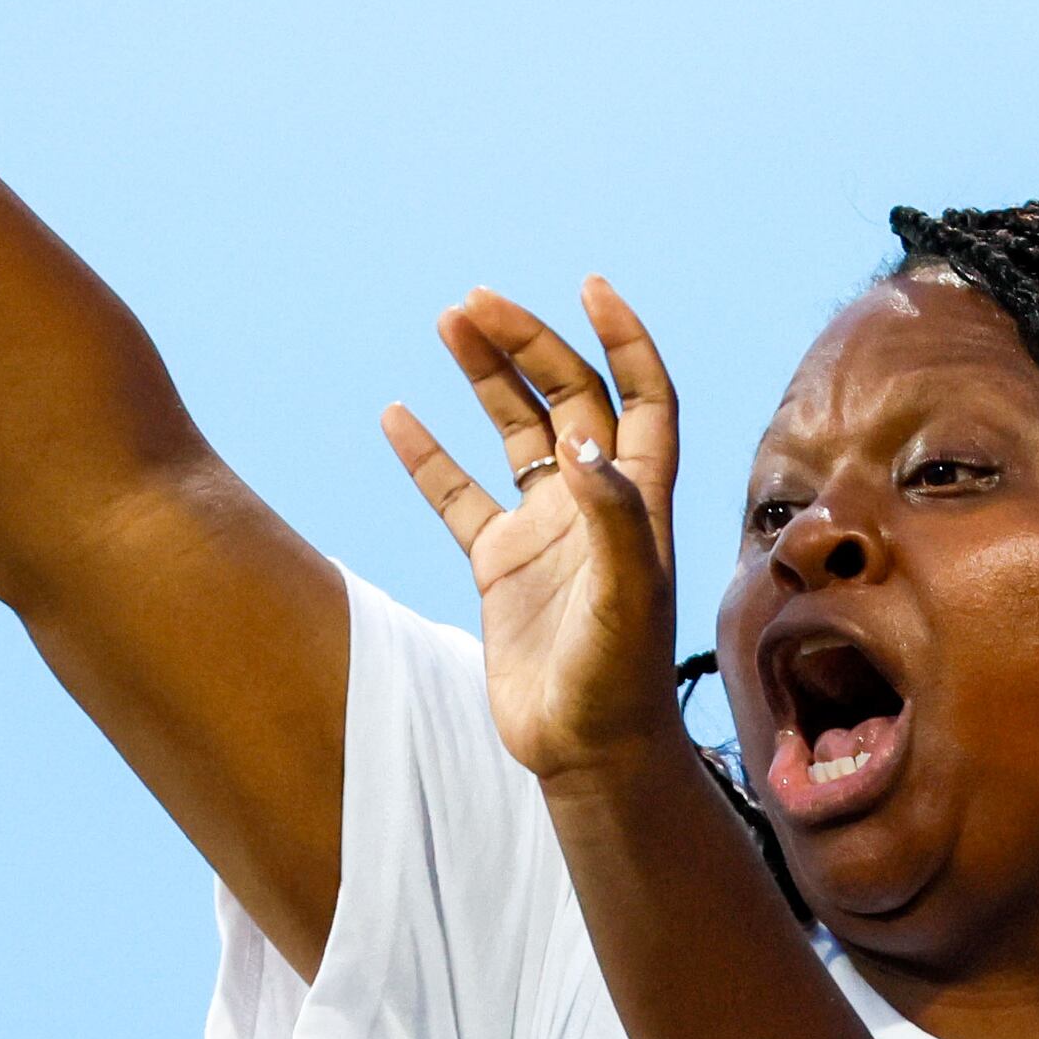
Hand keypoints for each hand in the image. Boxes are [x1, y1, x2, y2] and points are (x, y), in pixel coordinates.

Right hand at [385, 280, 688, 782]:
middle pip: (568, 397)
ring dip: (486, 376)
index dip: (624, 339)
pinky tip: (396, 413)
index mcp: (640, 498)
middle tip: (475, 304)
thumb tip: (583, 440)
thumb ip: (614, 518)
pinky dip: (428, 455)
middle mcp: (596, 502)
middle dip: (529, 344)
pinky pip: (458, 495)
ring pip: (515, 432)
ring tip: (448, 322)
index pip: (642, 395)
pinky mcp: (500, 565)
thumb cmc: (622, 681)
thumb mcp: (627, 598)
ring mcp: (546, 530)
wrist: (588, 752)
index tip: (590, 287)